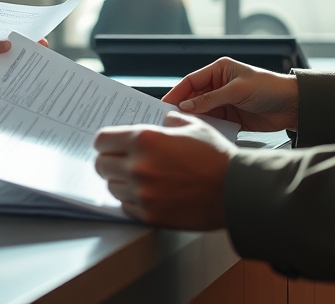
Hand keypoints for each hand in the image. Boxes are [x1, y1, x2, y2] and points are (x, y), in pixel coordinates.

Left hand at [93, 113, 233, 228]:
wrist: (233, 191)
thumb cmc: (216, 157)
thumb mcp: (194, 126)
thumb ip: (171, 121)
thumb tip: (162, 122)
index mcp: (144, 140)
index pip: (102, 140)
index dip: (105, 142)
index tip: (110, 145)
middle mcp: (137, 166)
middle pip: (101, 165)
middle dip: (109, 162)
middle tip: (122, 162)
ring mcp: (141, 193)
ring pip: (112, 186)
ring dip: (121, 182)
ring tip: (140, 178)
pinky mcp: (149, 214)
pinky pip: (126, 206)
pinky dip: (132, 200)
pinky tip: (148, 194)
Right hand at [161, 58, 298, 131]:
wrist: (292, 106)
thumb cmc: (268, 88)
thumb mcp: (237, 90)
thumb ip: (211, 99)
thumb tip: (186, 106)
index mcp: (219, 70)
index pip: (191, 81)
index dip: (177, 93)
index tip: (163, 104)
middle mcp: (219, 85)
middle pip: (193, 97)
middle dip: (182, 108)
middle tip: (167, 120)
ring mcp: (224, 102)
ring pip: (201, 111)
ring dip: (194, 119)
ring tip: (181, 129)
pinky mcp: (231, 117)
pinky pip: (213, 122)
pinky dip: (206, 127)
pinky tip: (200, 134)